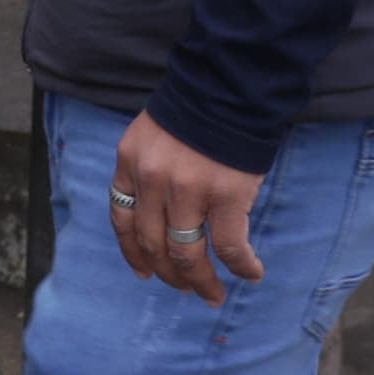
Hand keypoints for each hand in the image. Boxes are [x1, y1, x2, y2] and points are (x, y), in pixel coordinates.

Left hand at [110, 111, 264, 303]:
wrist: (231, 79)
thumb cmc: (198, 103)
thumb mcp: (154, 131)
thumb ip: (150, 167)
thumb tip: (160, 210)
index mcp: (130, 161)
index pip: (121, 218)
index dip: (132, 251)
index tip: (144, 271)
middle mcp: (152, 181)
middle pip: (154, 243)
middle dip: (169, 274)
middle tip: (185, 289)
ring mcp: (188, 190)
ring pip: (188, 254)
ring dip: (201, 282)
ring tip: (213, 295)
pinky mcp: (226, 196)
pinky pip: (230, 247)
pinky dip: (242, 266)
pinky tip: (252, 273)